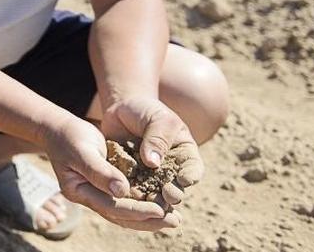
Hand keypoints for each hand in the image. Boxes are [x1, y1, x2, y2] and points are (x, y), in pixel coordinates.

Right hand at [41, 114, 182, 231]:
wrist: (59, 129)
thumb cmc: (69, 136)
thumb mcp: (83, 150)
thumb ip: (100, 171)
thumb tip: (122, 192)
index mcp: (79, 192)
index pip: (111, 207)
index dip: (136, 211)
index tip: (160, 211)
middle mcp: (88, 197)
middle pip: (120, 216)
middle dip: (148, 220)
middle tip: (174, 222)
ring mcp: (96, 192)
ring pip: (124, 211)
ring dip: (148, 217)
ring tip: (173, 219)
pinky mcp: (105, 184)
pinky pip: (125, 198)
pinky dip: (142, 202)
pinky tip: (161, 203)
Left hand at [100, 96, 204, 211]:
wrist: (121, 110)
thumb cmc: (145, 111)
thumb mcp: (156, 118)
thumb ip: (157, 138)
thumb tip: (153, 163)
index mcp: (184, 154)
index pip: (193, 169)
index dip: (191, 176)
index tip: (184, 179)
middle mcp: (170, 170)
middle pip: (175, 187)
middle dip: (173, 193)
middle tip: (167, 196)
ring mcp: (150, 178)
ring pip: (155, 194)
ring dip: (153, 200)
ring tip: (149, 202)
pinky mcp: (131, 180)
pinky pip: (133, 191)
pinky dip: (131, 195)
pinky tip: (128, 197)